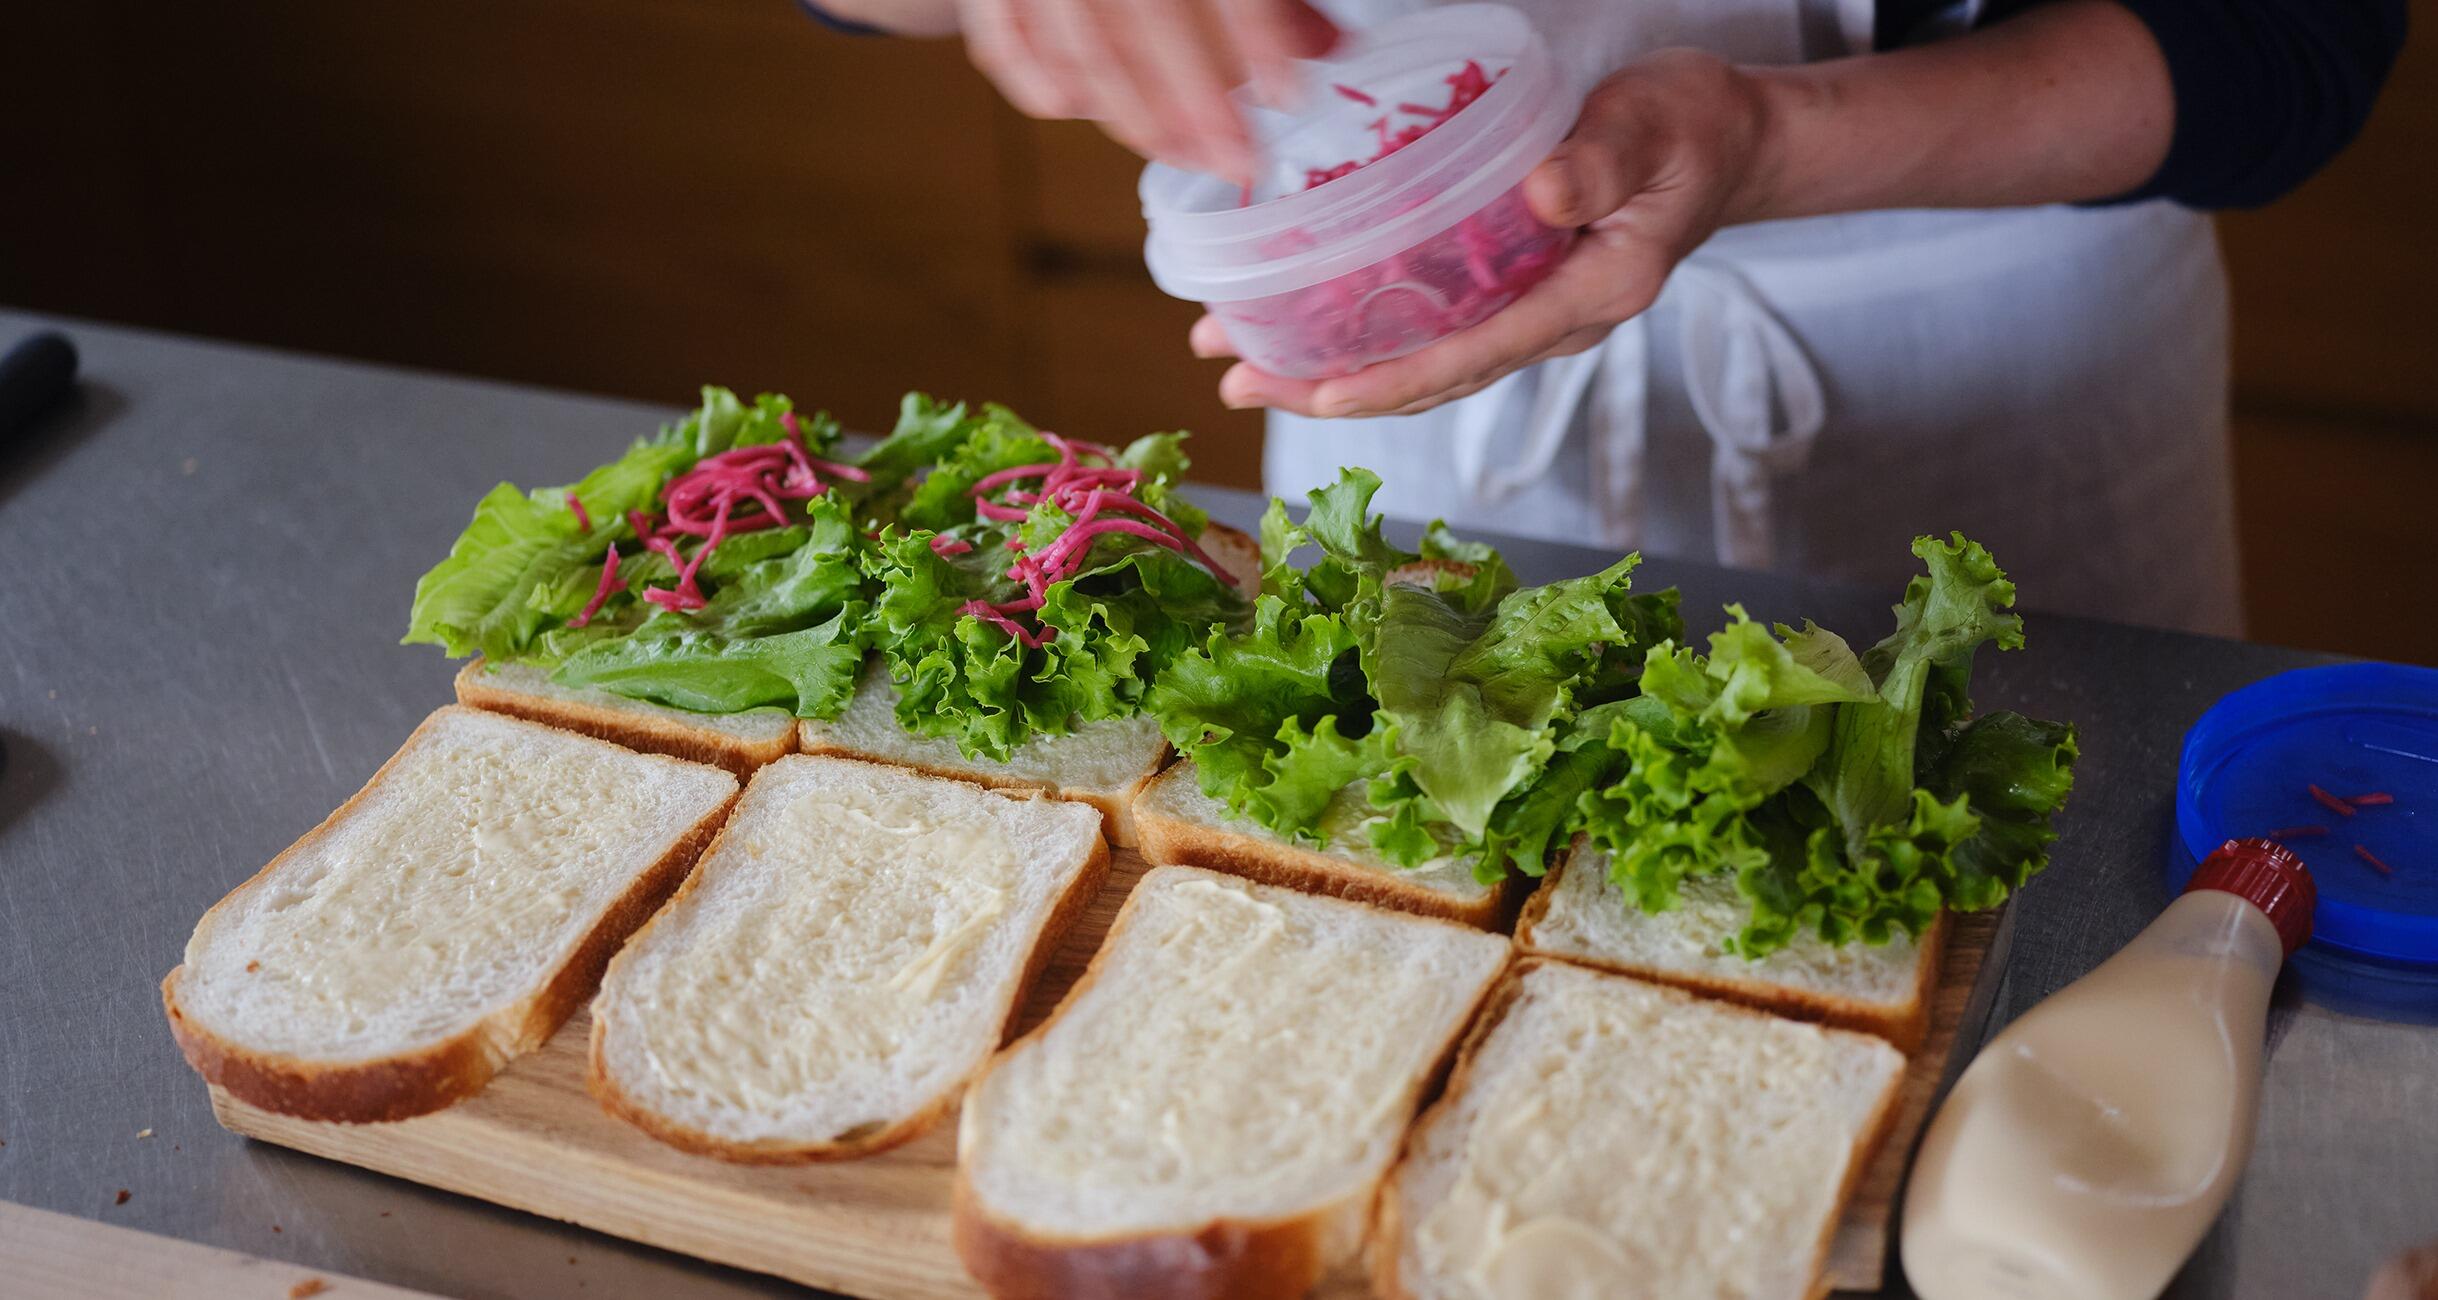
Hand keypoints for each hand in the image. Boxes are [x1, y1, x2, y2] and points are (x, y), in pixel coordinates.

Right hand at [957, 0, 1339, 181]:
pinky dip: (1046, 89)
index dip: (1255, 34)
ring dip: (1133, 115)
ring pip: (1078, 45)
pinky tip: (1094, 114)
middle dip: (1196, 102)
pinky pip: (1006, 46)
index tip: (1288, 95)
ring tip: (1186, 156)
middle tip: (1241, 162)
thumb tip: (1335, 49)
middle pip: (1144, 13)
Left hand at [1202, 50, 1776, 417]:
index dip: (1401, 378)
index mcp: (1590, 295)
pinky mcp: (1508, 291)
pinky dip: (1363, 335)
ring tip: (1242, 363)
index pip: (1481, 353)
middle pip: (1433, 379)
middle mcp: (1552, 321)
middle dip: (1332, 389)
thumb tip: (1541, 196)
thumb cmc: (1690, 128)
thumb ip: (1602, 162)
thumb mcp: (1653, 127)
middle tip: (1239, 381)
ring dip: (1332, 371)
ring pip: (1422, 363)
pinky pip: (1430, 330)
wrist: (1722, 140)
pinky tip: (1301, 325)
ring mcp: (1528, 313)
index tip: (1324, 391)